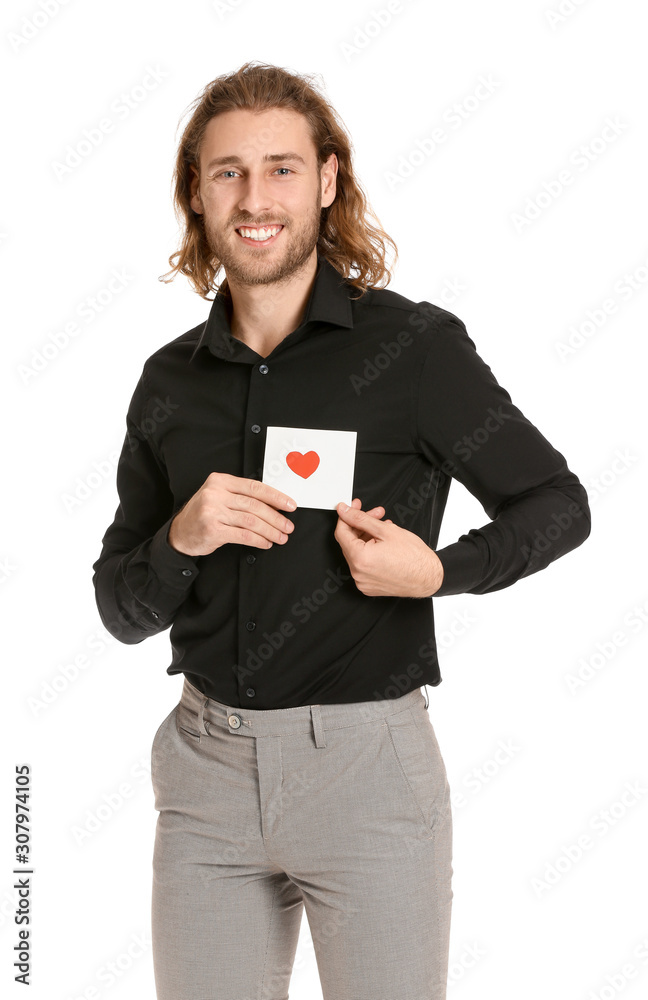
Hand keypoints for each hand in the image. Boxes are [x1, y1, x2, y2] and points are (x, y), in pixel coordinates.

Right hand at [168, 472, 297, 555]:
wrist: (180, 532)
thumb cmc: (204, 514)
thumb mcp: (219, 497)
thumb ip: (241, 496)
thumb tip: (274, 505)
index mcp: (220, 481)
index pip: (254, 487)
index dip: (275, 497)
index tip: (290, 505)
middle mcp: (215, 494)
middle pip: (254, 505)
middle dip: (276, 517)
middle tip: (288, 526)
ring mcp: (212, 512)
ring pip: (251, 521)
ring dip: (270, 531)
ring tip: (280, 537)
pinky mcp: (212, 530)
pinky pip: (242, 535)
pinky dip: (258, 540)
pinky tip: (266, 543)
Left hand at [334, 498, 443, 597]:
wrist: (429, 577)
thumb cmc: (414, 557)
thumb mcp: (386, 530)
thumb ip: (361, 519)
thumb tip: (345, 511)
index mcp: (360, 559)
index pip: (341, 533)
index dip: (346, 517)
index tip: (350, 508)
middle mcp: (358, 573)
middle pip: (349, 543)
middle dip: (361, 526)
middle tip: (374, 514)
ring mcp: (363, 582)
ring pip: (356, 553)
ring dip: (366, 537)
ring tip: (383, 527)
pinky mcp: (369, 586)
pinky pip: (363, 564)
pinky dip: (369, 551)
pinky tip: (382, 542)